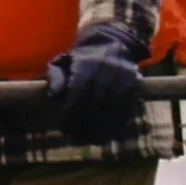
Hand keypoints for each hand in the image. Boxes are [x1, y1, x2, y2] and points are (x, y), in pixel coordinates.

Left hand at [45, 23, 146, 141]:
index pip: (78, 93)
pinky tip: (108, 135)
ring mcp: (121, 79)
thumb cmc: (80, 58)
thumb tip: (53, 95)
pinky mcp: (132, 86)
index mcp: (86, 65)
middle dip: (85, 124)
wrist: (112, 44)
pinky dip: (117, 124)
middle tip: (77, 138)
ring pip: (111, 108)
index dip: (71, 113)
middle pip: (95, 103)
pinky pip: (125, 108)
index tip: (64, 128)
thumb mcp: (62, 61)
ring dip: (102, 128)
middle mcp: (105, 72)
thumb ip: (54, 76)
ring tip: (91, 140)